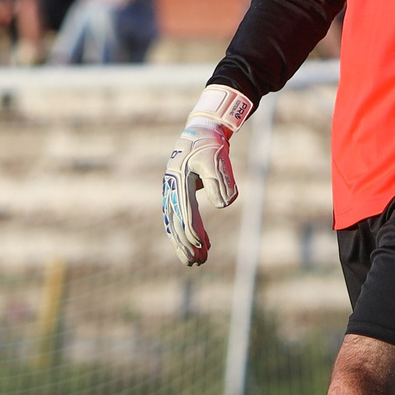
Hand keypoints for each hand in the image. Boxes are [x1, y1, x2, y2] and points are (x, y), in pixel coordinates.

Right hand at [161, 84, 254, 265]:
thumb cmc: (210, 144)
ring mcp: (171, 191)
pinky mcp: (177, 194)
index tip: (201, 246)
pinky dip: (184, 234)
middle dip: (186, 245)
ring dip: (183, 244)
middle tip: (197, 263)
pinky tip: (195, 246)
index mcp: (178, 180)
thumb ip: (219, 181)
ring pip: (174, 224)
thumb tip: (223, 205)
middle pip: (176, 222)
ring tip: (195, 263)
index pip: (185, 211)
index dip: (193, 231)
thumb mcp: (217, 159)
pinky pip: (177, 218)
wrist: (201, 131)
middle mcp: (171, 188)